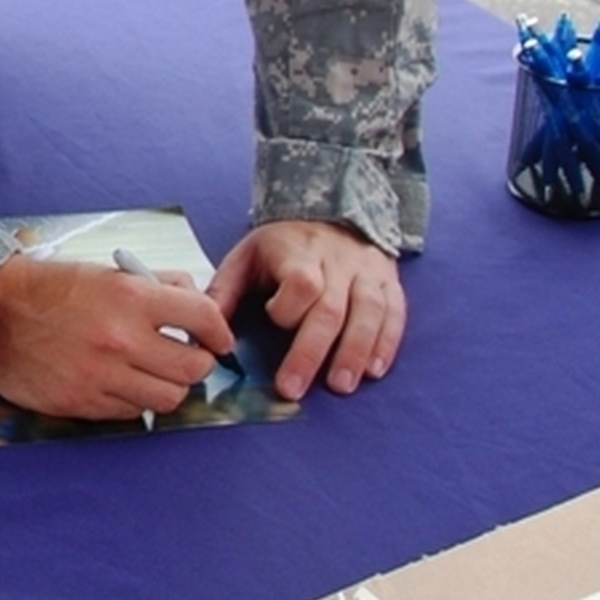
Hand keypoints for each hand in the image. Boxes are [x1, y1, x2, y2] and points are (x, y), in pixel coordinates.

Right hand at [0, 255, 235, 420]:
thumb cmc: (49, 286)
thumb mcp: (104, 271)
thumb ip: (153, 285)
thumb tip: (191, 297)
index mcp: (129, 297)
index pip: (203, 317)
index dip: (219, 329)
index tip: (217, 336)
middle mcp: (121, 339)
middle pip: (193, 367)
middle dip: (198, 362)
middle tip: (188, 356)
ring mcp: (103, 376)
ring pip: (168, 398)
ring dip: (169, 386)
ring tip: (156, 373)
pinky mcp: (85, 403)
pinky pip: (133, 412)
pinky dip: (136, 400)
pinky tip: (123, 383)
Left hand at [206, 221, 405, 401]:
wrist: (331, 211)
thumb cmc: (282, 245)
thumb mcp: (247, 257)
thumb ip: (225, 292)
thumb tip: (205, 332)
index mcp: (299, 253)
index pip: (301, 283)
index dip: (289, 308)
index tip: (275, 321)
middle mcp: (338, 263)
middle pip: (330, 310)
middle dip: (311, 352)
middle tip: (294, 389)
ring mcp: (367, 273)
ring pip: (368, 313)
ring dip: (354, 353)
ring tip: (341, 386)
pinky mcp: (389, 282)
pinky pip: (394, 314)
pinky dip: (386, 343)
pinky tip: (373, 370)